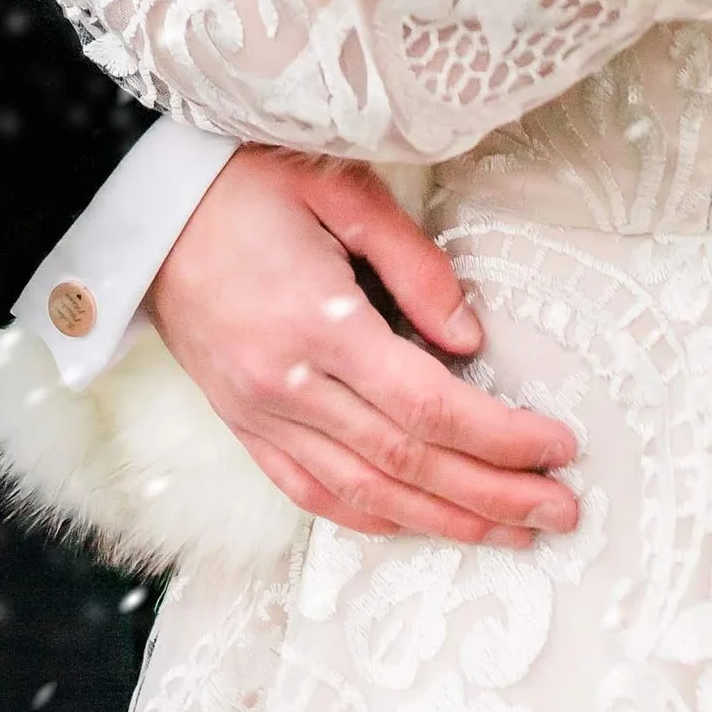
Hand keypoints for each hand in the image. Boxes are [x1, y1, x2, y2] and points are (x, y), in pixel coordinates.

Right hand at [148, 143, 581, 545]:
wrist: (150, 209)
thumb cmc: (246, 180)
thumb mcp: (338, 186)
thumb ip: (411, 261)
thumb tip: (471, 339)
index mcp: (317, 321)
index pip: (427, 405)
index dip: (500, 436)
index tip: (557, 445)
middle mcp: (287, 384)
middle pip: (407, 463)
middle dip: (493, 494)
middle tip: (561, 509)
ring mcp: (260, 415)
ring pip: (366, 493)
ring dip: (445, 521)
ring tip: (512, 532)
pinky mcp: (243, 426)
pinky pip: (312, 493)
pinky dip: (371, 518)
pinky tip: (420, 524)